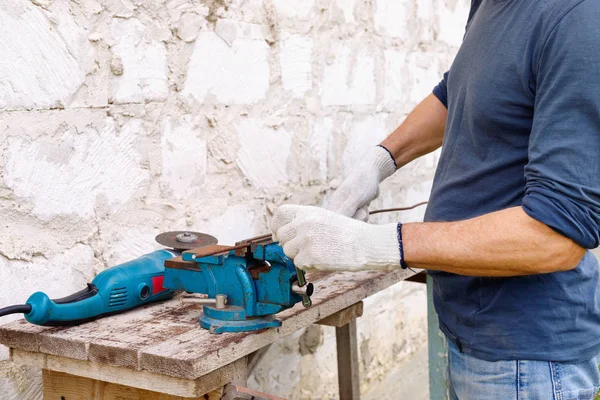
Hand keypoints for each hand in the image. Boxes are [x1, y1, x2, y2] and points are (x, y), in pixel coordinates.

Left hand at [270, 205, 399, 271]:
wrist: (365, 244)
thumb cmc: (348, 233)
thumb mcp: (324, 218)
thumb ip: (304, 221)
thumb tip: (282, 233)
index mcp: (308, 212)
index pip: (280, 213)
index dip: (276, 225)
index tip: (277, 234)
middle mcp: (303, 224)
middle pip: (281, 236)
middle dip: (289, 244)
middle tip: (304, 248)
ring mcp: (305, 240)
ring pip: (288, 252)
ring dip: (300, 255)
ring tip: (319, 252)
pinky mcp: (308, 256)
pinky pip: (299, 264)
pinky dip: (309, 266)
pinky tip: (324, 260)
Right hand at [326, 146, 395, 220]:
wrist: (372, 172)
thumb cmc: (362, 182)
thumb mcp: (355, 197)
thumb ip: (347, 210)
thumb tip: (337, 223)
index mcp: (334, 205)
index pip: (332, 223)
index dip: (339, 227)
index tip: (350, 222)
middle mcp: (338, 209)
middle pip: (344, 226)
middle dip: (355, 221)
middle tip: (360, 209)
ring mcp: (346, 210)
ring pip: (353, 224)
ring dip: (361, 217)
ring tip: (363, 205)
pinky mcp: (354, 211)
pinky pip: (358, 220)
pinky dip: (364, 215)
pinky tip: (365, 206)